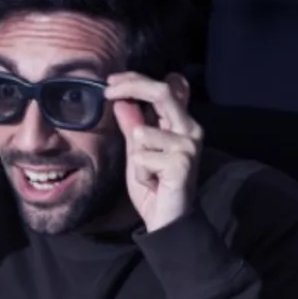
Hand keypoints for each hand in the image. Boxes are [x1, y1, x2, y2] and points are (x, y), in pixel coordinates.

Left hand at [105, 72, 202, 232]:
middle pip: (161, 92)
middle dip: (131, 87)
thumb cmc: (154, 185)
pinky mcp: (182, 163)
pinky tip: (153, 184)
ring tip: (147, 173)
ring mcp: (188, 145)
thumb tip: (121, 102)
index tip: (114, 82)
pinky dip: (140, 173)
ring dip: (134, 156)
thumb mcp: (137, 151)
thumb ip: (133, 126)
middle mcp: (190, 129)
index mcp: (181, 123)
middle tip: (107, 91)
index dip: (141, 78)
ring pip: (143, 132)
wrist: (167, 219)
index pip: (170, 86)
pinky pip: (142, 157)